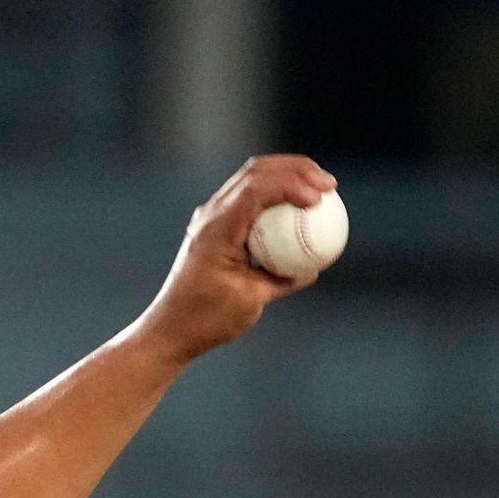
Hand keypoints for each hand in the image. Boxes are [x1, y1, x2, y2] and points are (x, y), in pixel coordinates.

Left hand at [135, 155, 335, 365]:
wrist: (170, 329)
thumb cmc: (207, 319)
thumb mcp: (250, 300)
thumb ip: (281, 279)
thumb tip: (312, 267)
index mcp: (217, 230)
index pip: (256, 190)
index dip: (292, 184)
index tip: (319, 197)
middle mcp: (210, 217)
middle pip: (255, 172)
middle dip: (296, 169)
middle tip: (329, 184)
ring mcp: (209, 219)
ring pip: (251, 180)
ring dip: (286, 176)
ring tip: (319, 187)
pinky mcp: (214, 228)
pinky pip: (248, 201)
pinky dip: (275, 196)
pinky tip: (299, 208)